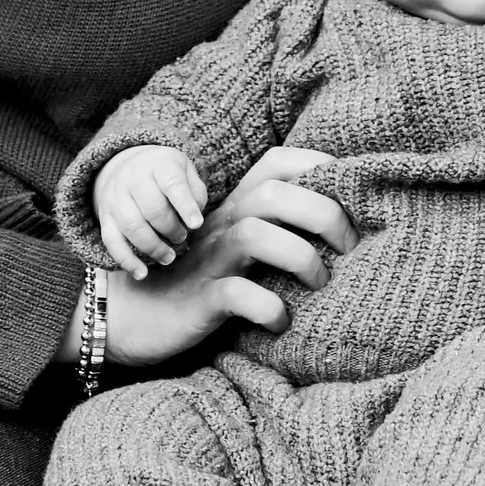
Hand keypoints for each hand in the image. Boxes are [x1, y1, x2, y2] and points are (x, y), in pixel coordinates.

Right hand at [94, 144, 208, 278]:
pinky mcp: (104, 216)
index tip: (196, 224)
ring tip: (169, 257)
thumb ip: (195, 193)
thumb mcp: (185, 170)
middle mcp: (133, 177)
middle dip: (170, 229)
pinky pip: (111, 241)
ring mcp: (115, 197)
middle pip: (152, 208)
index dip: (185, 205)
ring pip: (131, 226)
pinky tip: (142, 273)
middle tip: (181, 238)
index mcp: (158, 164)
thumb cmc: (165, 173)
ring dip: (153, 247)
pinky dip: (126, 260)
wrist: (126, 164)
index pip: (172, 183)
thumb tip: (194, 221)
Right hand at [98, 145, 353, 368]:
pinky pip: (238, 296)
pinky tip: (281, 322)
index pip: (275, 163)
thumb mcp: (234, 247)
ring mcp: (208, 262)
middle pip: (275, 194)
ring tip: (319, 284)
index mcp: (233, 207)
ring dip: (301, 258)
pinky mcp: (199, 301)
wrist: (131, 318)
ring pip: (256, 235)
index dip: (318, 165)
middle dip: (324, 214)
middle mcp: (221, 225)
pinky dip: (269, 308)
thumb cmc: (197, 281)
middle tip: (348, 248)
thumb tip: (339, 225)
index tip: (353, 193)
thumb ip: (272, 228)